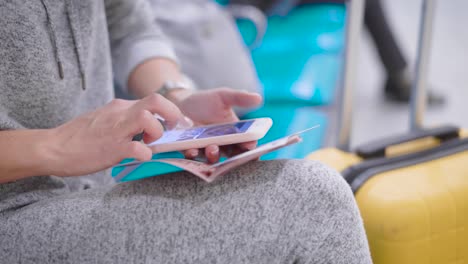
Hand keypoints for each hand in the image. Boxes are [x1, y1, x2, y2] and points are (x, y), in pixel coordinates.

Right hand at [46, 94, 182, 176]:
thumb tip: (147, 126)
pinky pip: (137, 148)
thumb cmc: (80, 137)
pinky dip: (145, 154)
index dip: (172, 111)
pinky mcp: (111, 148)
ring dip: (157, 132)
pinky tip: (140, 158)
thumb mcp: (106, 119)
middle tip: (172, 130)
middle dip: (173, 114)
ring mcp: (116, 130)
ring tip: (150, 143)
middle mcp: (120, 113)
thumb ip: (126, 119)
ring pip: (148, 119)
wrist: (52, 147)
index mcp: (120, 106)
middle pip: (156, 100)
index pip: (155, 99)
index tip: (177, 124)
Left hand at [175, 88, 262, 162]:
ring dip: (214, 156)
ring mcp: (207, 149)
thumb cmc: (206, 101)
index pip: (247, 144)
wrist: (182, 103)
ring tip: (213, 148)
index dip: (250, 147)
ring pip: (214, 158)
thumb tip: (259, 98)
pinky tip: (192, 150)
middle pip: (232, 156)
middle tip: (235, 151)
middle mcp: (223, 145)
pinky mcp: (191, 150)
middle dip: (235, 156)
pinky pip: (193, 157)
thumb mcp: (224, 96)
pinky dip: (193, 155)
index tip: (251, 145)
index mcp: (235, 134)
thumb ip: (240, 98)